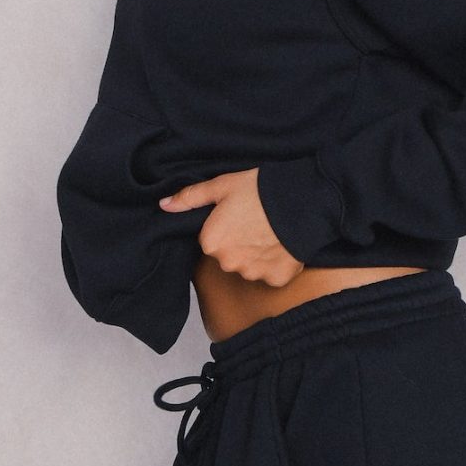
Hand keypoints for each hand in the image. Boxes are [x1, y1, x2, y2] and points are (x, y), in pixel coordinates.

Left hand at [158, 167, 304, 287]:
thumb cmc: (260, 190)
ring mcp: (253, 274)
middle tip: (257, 223)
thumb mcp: (222, 186)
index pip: (212, 241)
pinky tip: (283, 245)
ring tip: (272, 232)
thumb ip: (191, 198)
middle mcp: (228, 264)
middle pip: (230, 257)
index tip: (240, 216)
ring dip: (259, 255)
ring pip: (251, 268)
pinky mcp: (276, 279)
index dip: (226, 228)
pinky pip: (272, 275)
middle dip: (241, 244)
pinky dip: (277, 264)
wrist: (302, 200)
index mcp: (211, 243)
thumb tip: (164, 205)